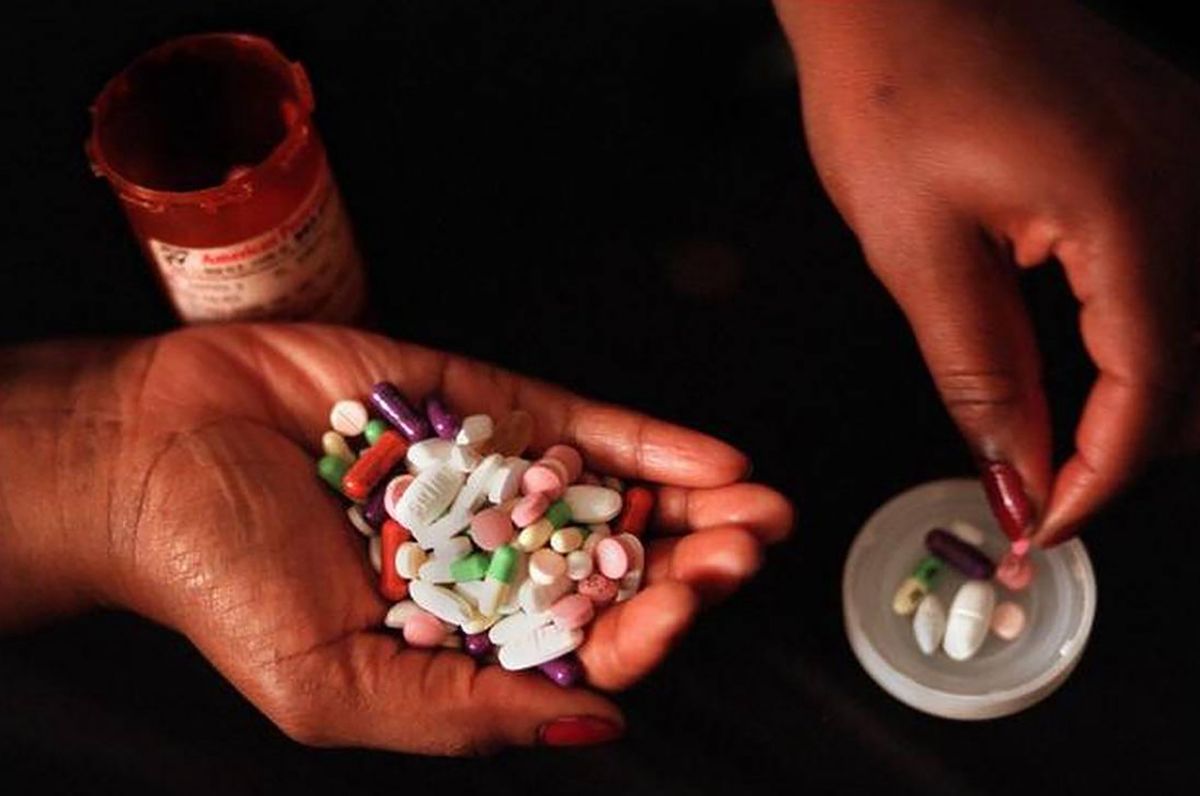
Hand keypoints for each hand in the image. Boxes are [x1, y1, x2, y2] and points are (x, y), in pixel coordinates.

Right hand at [1, 324, 789, 753]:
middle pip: (617, 569)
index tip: (691, 604)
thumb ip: (463, 714)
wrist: (153, 455)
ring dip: (693, 504)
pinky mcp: (482, 408)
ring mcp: (496, 480)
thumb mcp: (332, 689)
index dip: (647, 629)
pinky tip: (710, 456)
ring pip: (614, 496)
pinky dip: (646, 440)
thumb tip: (595, 722)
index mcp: (465, 641)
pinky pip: (580, 426)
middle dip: (693, 563)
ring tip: (761, 504)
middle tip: (753, 545)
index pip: (583, 644)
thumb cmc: (223, 585)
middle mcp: (494, 561)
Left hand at [775, 0, 1199, 543]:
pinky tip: (1074, 362)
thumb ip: (981, 374)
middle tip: (1040, 487)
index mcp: (1135, 207)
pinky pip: (1183, 274)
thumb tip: (1019, 474)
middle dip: (1127, 445)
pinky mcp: (1171, 150)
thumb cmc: (889, 93)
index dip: (1099, 477)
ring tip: (1049, 437)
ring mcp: (1193, 157)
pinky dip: (1140, 337)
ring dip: (1139, 399)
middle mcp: (1192, 178)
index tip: (1040, 522)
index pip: (1155, 389)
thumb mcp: (918, 251)